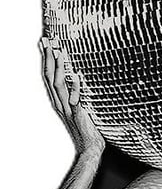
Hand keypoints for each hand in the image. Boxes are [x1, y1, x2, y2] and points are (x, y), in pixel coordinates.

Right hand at [40, 37, 104, 158]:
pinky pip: (75, 100)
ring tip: (60, 52)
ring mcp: (68, 109)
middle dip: (48, 58)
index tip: (44, 44)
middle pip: (49, 78)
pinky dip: (75, 88)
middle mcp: (60, 104)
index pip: (48, 77)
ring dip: (59, 68)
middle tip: (47, 41)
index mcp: (59, 101)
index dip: (46, 60)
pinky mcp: (78, 115)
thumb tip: (79, 77)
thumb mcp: (80, 107)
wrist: (91, 147)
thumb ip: (77, 94)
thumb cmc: (88, 128)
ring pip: (58, 86)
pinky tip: (76, 77)